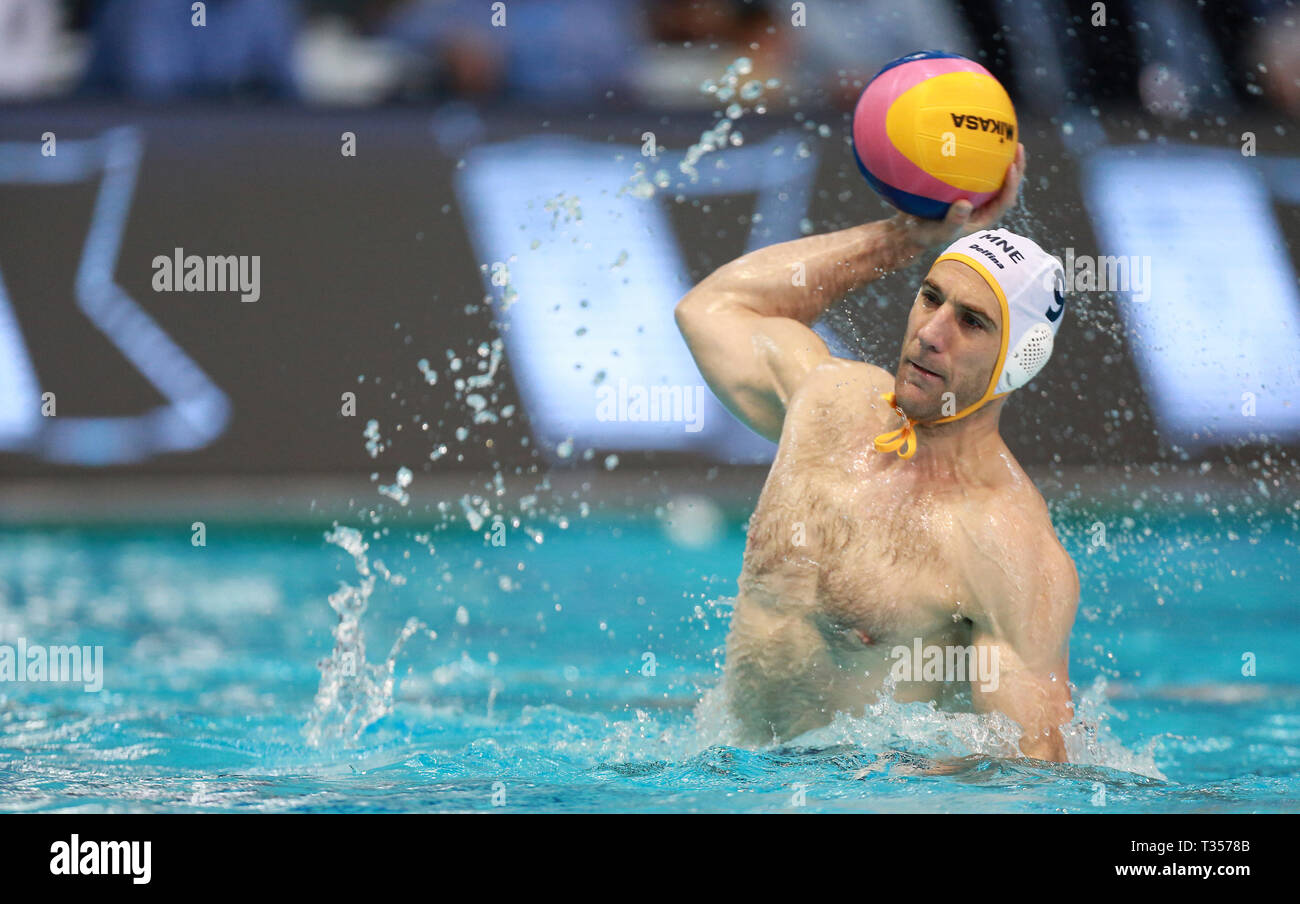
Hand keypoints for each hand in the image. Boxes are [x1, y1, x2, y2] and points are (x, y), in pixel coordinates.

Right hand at [889, 142, 1025, 250]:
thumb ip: (953, 222)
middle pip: (1005, 185)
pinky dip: (977, 157)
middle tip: (1017, 146)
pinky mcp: (963, 187)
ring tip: (1004, 138)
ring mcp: (974, 195)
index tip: (1011, 166)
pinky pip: (973, 170)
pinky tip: (972, 139)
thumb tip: (965, 204)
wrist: (912, 231)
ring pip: (993, 176)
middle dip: (1015, 166)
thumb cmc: (926, 235)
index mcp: (984, 217)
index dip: (1012, 184)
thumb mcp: (939, 233)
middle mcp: (984, 205)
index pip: (1005, 200)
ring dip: (1001, 159)